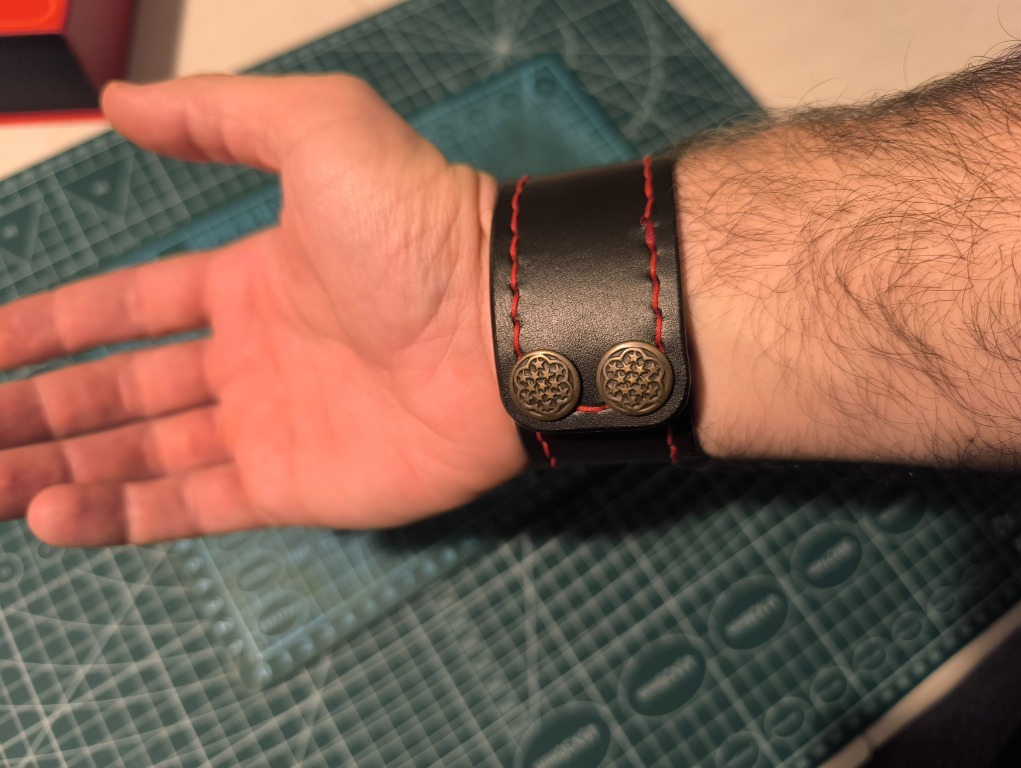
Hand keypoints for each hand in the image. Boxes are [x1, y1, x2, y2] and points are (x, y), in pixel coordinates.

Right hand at [0, 75, 525, 545]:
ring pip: (143, 455)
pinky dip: (121, 515)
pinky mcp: (296, 487)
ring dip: (62, 468)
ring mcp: (272, 427)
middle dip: (40, 409)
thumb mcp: (316, 131)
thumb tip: (121, 103)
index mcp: (249, 283)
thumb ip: (217, 118)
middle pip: (122, 391)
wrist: (496, 324)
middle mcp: (253, 359)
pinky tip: (52, 517)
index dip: (52, 328)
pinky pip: (193, 506)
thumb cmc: (414, 226)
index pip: (127, 309)